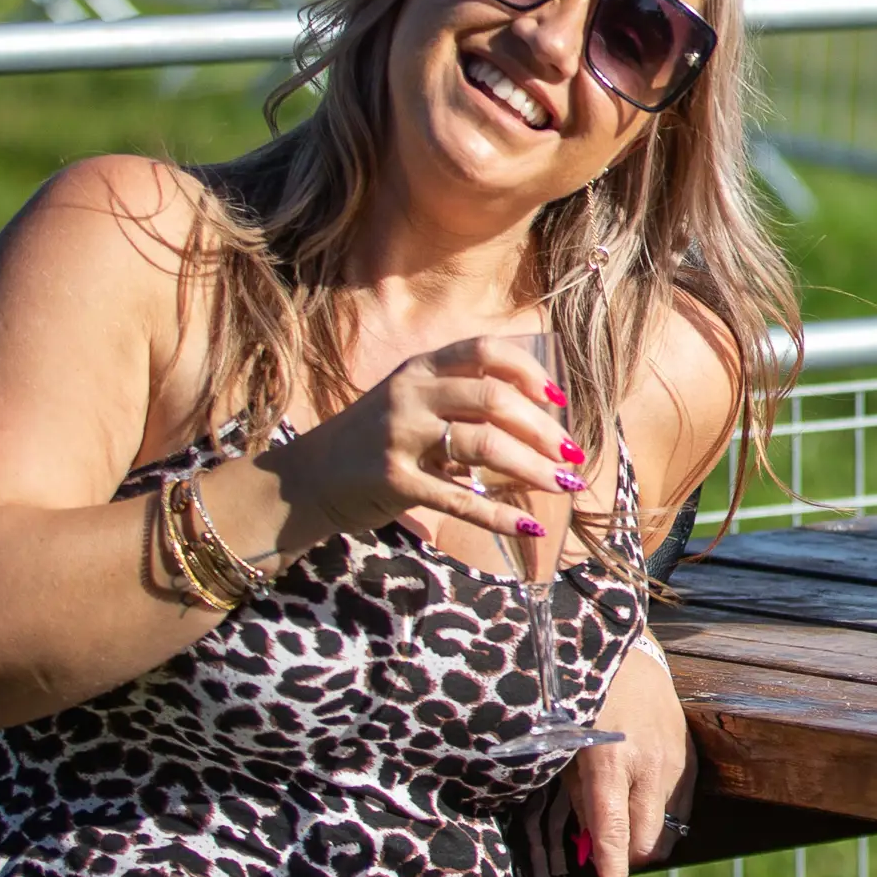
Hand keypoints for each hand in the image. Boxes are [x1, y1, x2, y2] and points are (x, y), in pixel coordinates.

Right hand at [270, 334, 580, 558]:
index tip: (558, 397)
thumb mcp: (411, 403)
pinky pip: (459, 498)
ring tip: (563, 484)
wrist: (305, 480)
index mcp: (420, 369)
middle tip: (572, 452)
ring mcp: (399, 436)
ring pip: (483, 445)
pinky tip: (527, 525)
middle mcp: (411, 394)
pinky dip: (498, 514)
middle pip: (493, 400)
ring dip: (533, 467)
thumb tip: (539, 418)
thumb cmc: (373, 440)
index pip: (485, 351)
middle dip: (542, 428)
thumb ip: (459, 399)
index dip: (528, 370)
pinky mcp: (392, 481)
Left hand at [569, 640, 694, 876]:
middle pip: (648, 845)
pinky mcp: (689, 754)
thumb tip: (594, 849)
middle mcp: (651, 765)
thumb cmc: (576, 703)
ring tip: (623, 814)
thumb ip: (579, 802)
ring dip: (646, 835)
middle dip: (627, 857)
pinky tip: (641, 792)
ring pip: (669, 829)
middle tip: (605, 843)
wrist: (618, 651)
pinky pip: (682, 806)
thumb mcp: (562, 753)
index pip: (616, 838)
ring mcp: (676, 759)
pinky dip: (661, 812)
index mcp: (610, 764)